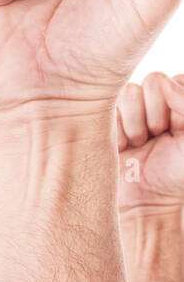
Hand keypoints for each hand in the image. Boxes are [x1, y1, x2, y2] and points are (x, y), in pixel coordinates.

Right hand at [116, 74, 183, 211]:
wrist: (145, 201)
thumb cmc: (176, 173)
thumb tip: (165, 82)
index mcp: (180, 101)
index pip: (176, 80)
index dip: (178, 105)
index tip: (178, 130)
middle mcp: (155, 100)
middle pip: (154, 81)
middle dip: (157, 115)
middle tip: (157, 138)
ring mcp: (129, 107)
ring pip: (130, 92)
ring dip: (135, 124)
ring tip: (138, 144)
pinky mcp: (105, 117)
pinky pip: (107, 107)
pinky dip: (117, 131)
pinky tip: (122, 146)